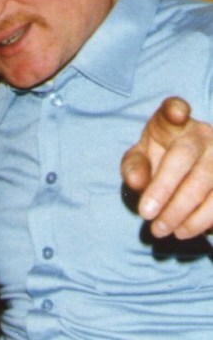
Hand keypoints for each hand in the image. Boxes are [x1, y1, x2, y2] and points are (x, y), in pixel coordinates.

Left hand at [121, 97, 212, 238]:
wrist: (185, 172)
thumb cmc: (158, 161)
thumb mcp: (139, 159)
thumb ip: (133, 167)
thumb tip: (137, 181)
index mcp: (172, 123)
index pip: (173, 109)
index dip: (176, 110)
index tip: (177, 115)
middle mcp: (201, 134)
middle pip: (185, 157)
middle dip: (165, 190)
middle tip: (148, 217)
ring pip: (210, 182)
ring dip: (187, 212)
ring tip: (164, 230)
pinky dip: (205, 219)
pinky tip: (186, 231)